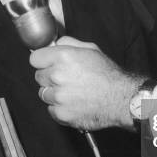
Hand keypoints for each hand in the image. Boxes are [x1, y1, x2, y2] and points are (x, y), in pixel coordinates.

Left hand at [30, 36, 145, 130]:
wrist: (121, 99)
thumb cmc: (108, 74)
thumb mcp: (91, 49)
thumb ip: (69, 43)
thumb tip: (54, 44)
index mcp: (63, 57)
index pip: (35, 59)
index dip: (43, 61)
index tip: (48, 64)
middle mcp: (57, 75)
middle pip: (38, 77)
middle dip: (49, 77)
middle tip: (66, 79)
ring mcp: (58, 96)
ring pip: (44, 94)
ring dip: (54, 93)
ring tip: (72, 92)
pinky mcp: (61, 113)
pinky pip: (51, 110)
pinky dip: (59, 108)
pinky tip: (73, 103)